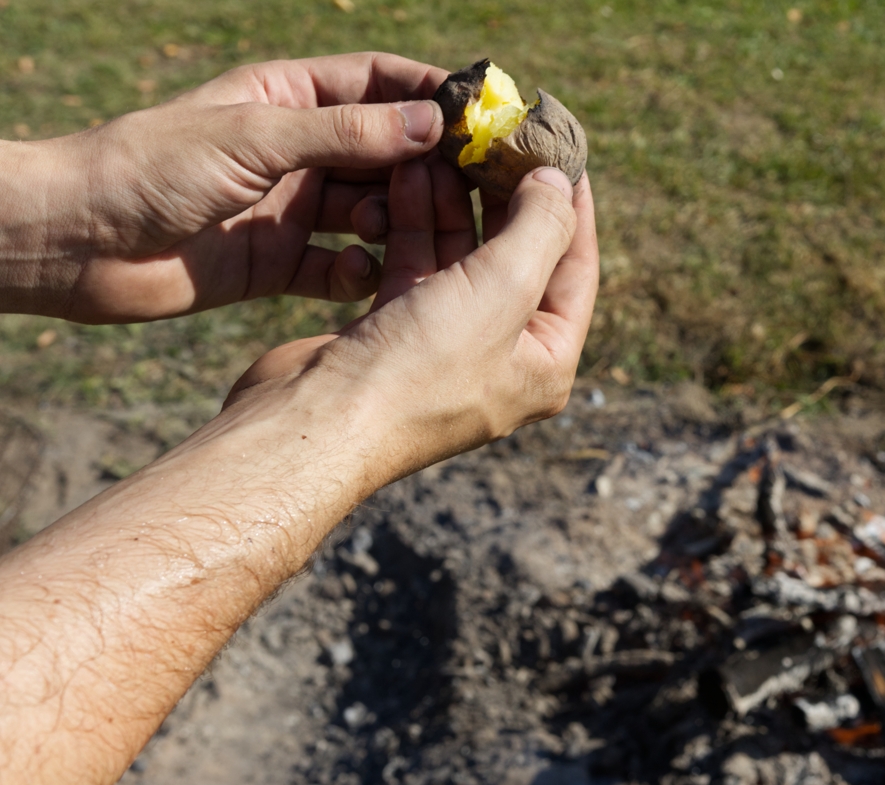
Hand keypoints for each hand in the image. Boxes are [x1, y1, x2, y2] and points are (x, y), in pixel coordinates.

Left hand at [0, 52, 448, 322]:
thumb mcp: (256, 137)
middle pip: (386, 153)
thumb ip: (345, 133)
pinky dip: (359, 273)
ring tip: (399, 234)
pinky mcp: (279, 264)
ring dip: (392, 224)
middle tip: (468, 192)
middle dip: (426, 170)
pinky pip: (340, 270)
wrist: (77, 241)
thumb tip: (432, 124)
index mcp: (288, 98)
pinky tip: (365, 276)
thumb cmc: (151, 167)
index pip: (379, 85)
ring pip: (370, 213)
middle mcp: (297, 151)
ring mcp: (291, 209)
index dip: (432, 97)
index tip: (484, 117)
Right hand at [225, 154, 598, 480]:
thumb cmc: (419, 368)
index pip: (576, 269)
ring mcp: (447, 347)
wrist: (315, 419)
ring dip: (454, 202)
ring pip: (462, 257)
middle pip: (518, 258)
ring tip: (446, 147)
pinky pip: (417, 265)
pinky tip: (407, 175)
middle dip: (505, 195)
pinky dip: (414, 223)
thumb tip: (558, 181)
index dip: (572, 207)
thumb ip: (540, 229)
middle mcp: (502, 358)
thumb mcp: (503, 289)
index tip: (562, 149)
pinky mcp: (396, 332)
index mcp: (545, 363)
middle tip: (498, 138)